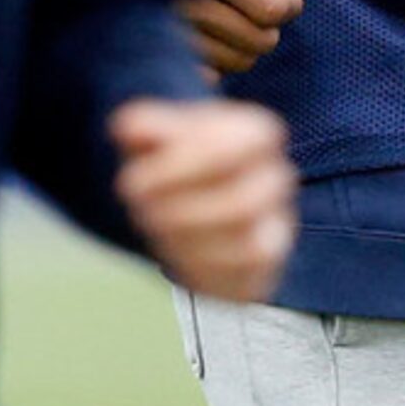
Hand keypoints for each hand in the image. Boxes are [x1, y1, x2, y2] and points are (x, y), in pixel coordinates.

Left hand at [109, 98, 296, 302]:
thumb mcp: (156, 135)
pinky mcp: (262, 268)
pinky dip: (199, 267)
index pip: (238, 145)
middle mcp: (275, 179)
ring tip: (153, 224)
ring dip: (186, 238)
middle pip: (243, 201)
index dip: (181, 165)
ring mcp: (274, 226)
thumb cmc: (178, 160)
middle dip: (181, 210)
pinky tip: (171, 250)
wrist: (197, 197)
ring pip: (244, 243)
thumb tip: (129, 129)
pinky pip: (241, 278)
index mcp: (256, 134)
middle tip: (140, 207)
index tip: (133, 177)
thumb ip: (143, 127)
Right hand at [174, 0, 334, 74]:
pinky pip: (210, 77)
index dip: (291, 0)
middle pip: (259, 41)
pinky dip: (219, 60)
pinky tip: (212, 33)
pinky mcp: (157, 52)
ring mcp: (165, 32)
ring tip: (232, 12)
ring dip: (245, 41)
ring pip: (237, 62)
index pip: (273, 9)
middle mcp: (181, 2)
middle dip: (268, 22)